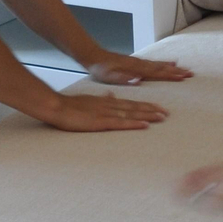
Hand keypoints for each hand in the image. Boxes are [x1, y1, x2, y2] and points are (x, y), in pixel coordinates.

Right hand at [41, 91, 168, 131]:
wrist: (56, 106)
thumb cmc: (69, 105)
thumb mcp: (89, 100)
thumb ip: (102, 99)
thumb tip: (111, 96)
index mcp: (106, 101)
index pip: (130, 103)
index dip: (145, 105)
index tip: (158, 107)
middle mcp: (109, 105)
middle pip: (134, 108)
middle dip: (151, 110)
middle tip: (166, 113)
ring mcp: (105, 113)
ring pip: (131, 114)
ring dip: (148, 116)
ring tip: (162, 118)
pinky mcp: (100, 122)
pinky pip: (121, 123)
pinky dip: (134, 124)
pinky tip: (145, 125)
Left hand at [85, 53, 192, 84]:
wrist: (94, 55)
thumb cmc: (100, 68)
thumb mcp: (108, 75)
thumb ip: (123, 78)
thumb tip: (137, 80)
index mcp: (135, 69)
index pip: (156, 73)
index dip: (170, 75)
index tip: (182, 77)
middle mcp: (140, 64)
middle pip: (161, 68)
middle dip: (176, 71)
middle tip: (190, 73)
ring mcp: (139, 62)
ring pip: (159, 65)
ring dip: (172, 67)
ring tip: (184, 69)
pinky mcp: (136, 62)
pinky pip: (154, 63)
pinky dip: (164, 63)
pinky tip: (169, 63)